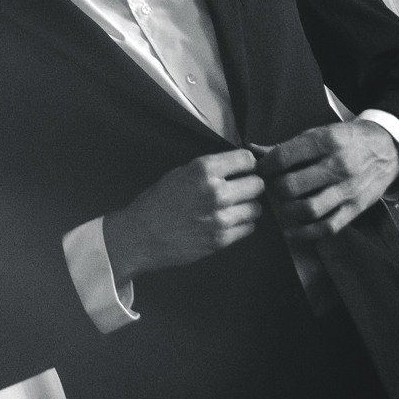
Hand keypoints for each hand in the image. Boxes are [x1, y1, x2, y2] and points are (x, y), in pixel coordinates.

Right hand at [102, 149, 264, 285]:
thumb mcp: (178, 174)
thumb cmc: (156, 203)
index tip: (243, 169)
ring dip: (247, 207)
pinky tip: (228, 222)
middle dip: (250, 185)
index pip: (246, 159)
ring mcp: (220, 218)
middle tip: (240, 189)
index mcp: (203, 170)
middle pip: (257, 184)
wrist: (140, 236)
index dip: (247, 164)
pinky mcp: (221, 240)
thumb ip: (207, 171)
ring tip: (234, 208)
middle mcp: (216, 192)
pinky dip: (242, 224)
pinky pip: (248, 228)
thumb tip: (232, 168)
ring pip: (256, 208)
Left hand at [250, 121, 398, 241]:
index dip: (265, 167)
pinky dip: (305, 233)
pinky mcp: (356, 208)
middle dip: (274, 190)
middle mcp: (340, 165)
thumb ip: (285, 146)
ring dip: (287, 212)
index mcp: (327, 141)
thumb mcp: (318, 134)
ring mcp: (349, 189)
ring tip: (280, 206)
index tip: (260, 171)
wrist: (387, 148)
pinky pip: (328, 227)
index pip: (284, 158)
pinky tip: (291, 230)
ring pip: (308, 209)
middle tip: (270, 189)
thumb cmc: (346, 140)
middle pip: (292, 186)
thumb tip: (251, 150)